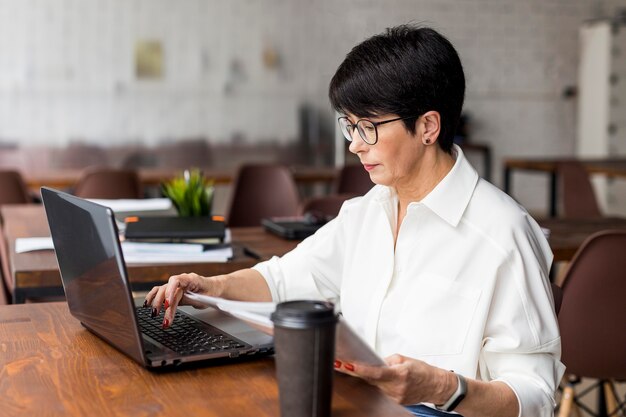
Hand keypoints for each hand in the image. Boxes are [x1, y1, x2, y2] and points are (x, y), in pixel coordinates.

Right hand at [144, 272, 222, 327]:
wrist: (214, 288)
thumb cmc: (211, 292)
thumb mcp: (205, 298)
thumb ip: (190, 298)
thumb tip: (177, 302)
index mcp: (190, 279)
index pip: (176, 281)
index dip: (169, 291)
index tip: (168, 304)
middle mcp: (181, 281)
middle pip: (166, 288)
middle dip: (161, 302)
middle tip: (159, 315)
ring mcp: (176, 286)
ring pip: (161, 291)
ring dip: (156, 302)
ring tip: (153, 313)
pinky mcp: (173, 292)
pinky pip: (161, 292)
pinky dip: (153, 297)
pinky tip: (147, 305)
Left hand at [334, 354, 450, 404]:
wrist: (436, 386)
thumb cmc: (423, 371)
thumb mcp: (404, 359)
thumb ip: (387, 360)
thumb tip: (373, 361)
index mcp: (400, 375)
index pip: (375, 373)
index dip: (359, 370)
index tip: (347, 365)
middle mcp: (397, 388)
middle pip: (371, 380)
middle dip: (356, 372)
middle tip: (340, 364)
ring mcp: (396, 398)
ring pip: (374, 386)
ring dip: (365, 378)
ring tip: (353, 369)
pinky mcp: (395, 402)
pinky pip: (381, 392)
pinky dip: (376, 385)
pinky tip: (372, 379)